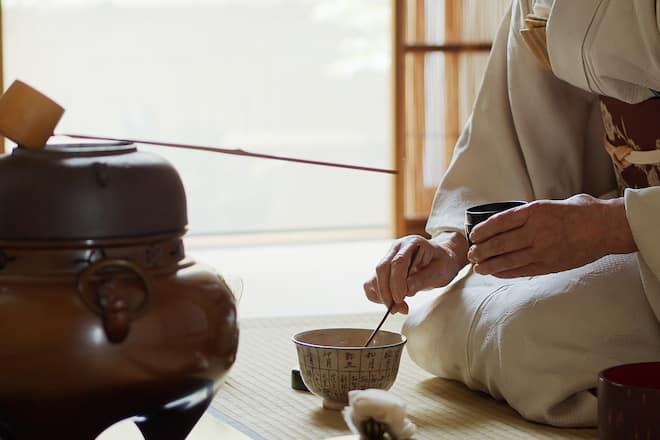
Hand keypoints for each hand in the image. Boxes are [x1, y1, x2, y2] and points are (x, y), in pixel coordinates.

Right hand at [363, 233, 467, 313]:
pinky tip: (391, 303)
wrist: (441, 258)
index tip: (399, 300)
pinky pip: (372, 283)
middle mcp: (396, 248)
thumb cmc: (443, 262)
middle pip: (382, 269)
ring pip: (375, 277)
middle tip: (397, 309)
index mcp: (412, 243)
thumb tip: (405, 291)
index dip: (396, 282)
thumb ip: (422, 279)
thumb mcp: (440, 271)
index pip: (398, 262)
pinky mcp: (384, 269)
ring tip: (399, 307)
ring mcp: (388, 257)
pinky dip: (377, 296)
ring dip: (383, 296)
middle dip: (387, 292)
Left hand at [467, 194, 636, 277]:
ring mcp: (542, 250)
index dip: (482, 231)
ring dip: (489, 265)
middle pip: (499, 244)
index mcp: (534, 212)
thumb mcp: (551, 204)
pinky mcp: (549, 265)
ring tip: (478, 267)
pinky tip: (496, 273)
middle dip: (481, 250)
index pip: (499, 222)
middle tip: (471, 254)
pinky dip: (506, 272)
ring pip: (508, 260)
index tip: (473, 235)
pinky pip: (522, 270)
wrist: (606, 228)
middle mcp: (535, 231)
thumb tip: (509, 220)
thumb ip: (530, 213)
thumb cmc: (580, 211)